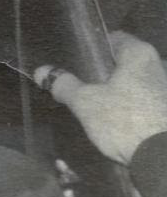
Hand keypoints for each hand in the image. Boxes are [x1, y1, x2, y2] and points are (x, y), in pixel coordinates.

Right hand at [35, 32, 166, 164]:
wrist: (164, 157)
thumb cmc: (125, 120)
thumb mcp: (86, 103)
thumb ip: (64, 85)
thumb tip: (41, 71)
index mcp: (139, 54)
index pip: (114, 38)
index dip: (93, 48)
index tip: (77, 61)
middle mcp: (160, 66)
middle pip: (127, 63)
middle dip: (107, 74)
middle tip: (85, 87)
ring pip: (138, 84)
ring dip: (123, 93)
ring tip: (102, 109)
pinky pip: (148, 103)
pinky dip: (136, 108)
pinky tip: (122, 124)